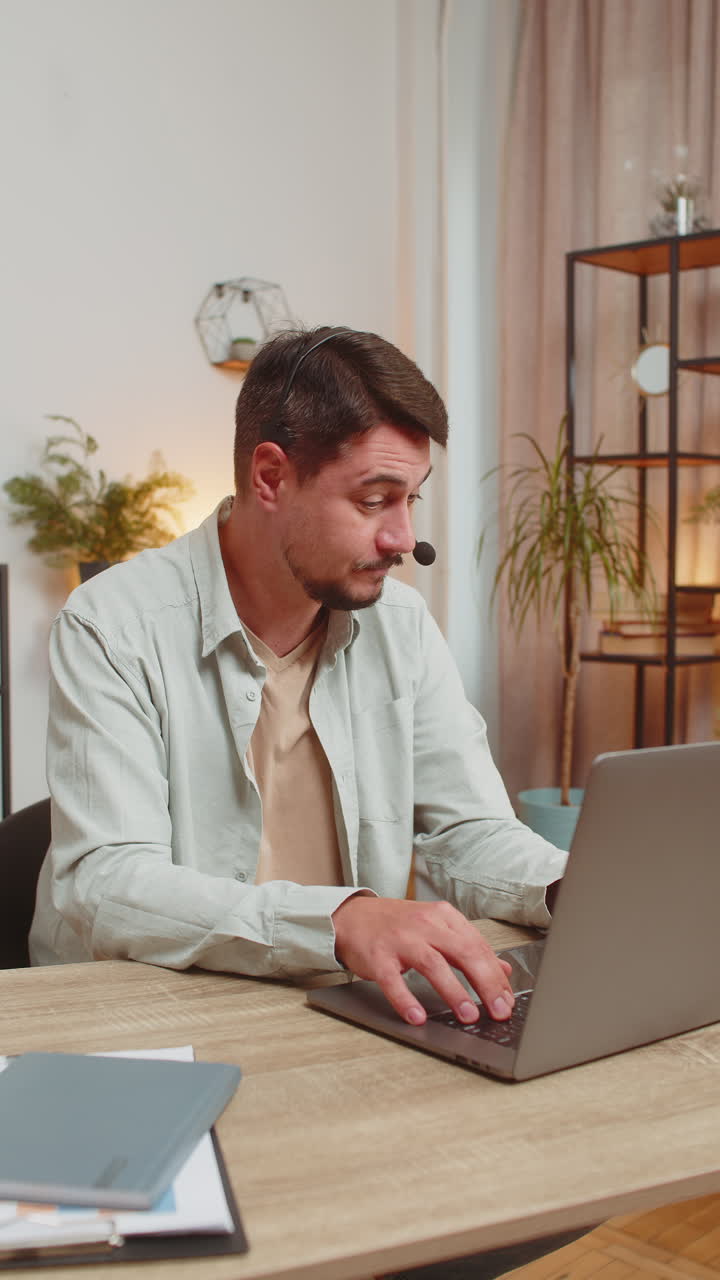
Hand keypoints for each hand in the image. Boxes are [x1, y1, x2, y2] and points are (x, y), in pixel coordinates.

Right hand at [332, 896, 513, 1026]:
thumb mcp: (436, 928)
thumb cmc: (397, 924)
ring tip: (468, 1015)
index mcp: (443, 916)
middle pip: (463, 952)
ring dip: (454, 992)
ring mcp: (400, 939)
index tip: (507, 1000)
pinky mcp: (378, 956)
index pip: (478, 945)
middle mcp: (425, 924)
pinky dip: (406, 1000)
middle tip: (498, 1011)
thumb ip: (469, 947)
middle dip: (486, 983)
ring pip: (433, 964)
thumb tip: (503, 970)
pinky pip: (393, 981)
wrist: (352, 916)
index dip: (496, 976)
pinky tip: (418, 1017)